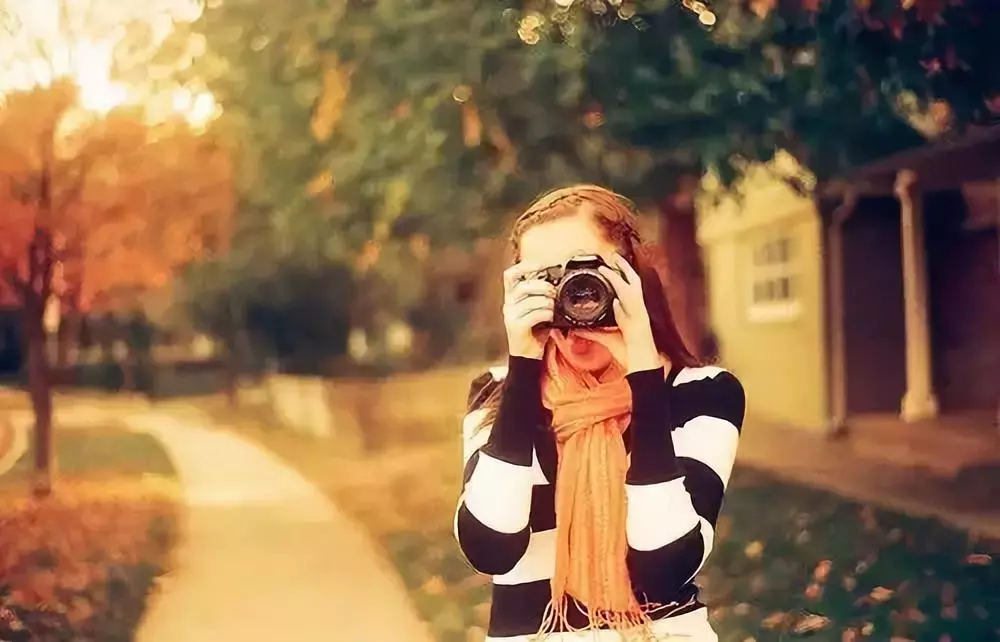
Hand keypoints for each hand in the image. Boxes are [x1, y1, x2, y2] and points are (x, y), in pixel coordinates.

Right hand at [503, 262, 555, 358]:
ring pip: (529, 300)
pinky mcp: (516, 327)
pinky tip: (551, 316)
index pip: (510, 274)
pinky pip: (533, 314)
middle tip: (554, 291)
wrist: (528, 354)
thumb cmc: (535, 330)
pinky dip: (546, 313)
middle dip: (542, 285)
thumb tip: (558, 282)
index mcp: (512, 297)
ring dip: (547, 301)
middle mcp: (508, 304)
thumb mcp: (538, 309)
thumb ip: (542, 295)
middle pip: (522, 285)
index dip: (525, 266)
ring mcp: (510, 316)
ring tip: (554, 306)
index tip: (541, 266)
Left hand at [599, 253, 660, 372]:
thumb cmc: (628, 351)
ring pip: (632, 285)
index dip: (616, 279)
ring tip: (614, 261)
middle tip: (613, 257)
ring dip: (623, 272)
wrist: (640, 361)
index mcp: (629, 312)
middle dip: (623, 269)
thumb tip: (576, 329)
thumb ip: (591, 331)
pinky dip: (623, 288)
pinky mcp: (641, 315)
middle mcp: (635, 308)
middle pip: (631, 283)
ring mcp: (639, 310)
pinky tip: (614, 281)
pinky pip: (633, 297)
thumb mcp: (605, 338)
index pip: (624, 291)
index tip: (606, 270)